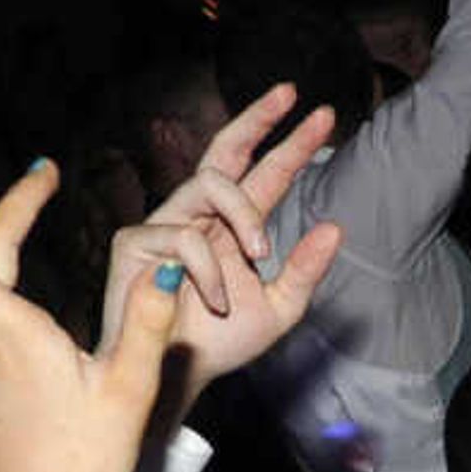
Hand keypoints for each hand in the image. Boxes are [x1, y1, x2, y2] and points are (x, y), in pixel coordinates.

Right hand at [129, 82, 345, 390]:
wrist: (178, 377)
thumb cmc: (222, 341)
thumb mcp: (279, 307)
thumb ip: (305, 270)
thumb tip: (336, 227)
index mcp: (235, 226)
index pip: (266, 173)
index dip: (292, 143)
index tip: (324, 114)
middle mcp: (199, 215)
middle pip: (225, 152)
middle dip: (258, 119)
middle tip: (289, 94)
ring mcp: (165, 224)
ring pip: (209, 186)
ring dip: (245, 217)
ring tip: (260, 255)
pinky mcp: (134, 243)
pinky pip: (182, 236)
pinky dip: (209, 270)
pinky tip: (217, 300)